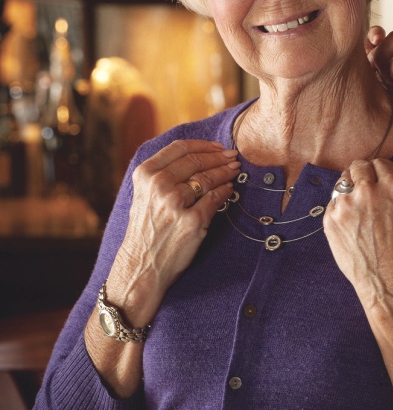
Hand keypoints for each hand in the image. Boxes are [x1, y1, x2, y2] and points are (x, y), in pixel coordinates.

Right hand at [111, 140, 239, 319]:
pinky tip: (229, 189)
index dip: (203, 145)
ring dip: (226, 172)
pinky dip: (226, 191)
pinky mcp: (192, 220)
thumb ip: (162, 173)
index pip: (179, 148)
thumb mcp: (144, 194)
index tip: (218, 147)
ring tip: (235, 170)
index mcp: (145, 174)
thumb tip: (198, 154)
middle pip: (197, 161)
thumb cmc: (146, 229)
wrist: (141, 265)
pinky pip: (216, 199)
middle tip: (233, 157)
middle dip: (220, 157)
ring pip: (208, 178)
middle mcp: (158, 185)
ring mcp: (175, 203)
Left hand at [325, 159, 392, 314]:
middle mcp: (369, 192)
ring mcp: (347, 205)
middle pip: (358, 166)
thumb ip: (389, 195)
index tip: (376, 177)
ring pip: (342, 182)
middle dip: (361, 174)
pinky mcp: (330, 219)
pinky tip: (349, 223)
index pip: (381, 163)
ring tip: (355, 207)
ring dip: (348, 189)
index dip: (378, 170)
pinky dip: (339, 208)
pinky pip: (332, 203)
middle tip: (363, 187)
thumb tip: (373, 185)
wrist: (388, 283)